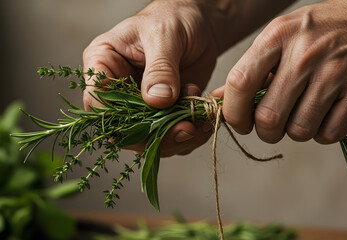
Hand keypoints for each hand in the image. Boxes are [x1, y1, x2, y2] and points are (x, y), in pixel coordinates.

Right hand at [83, 0, 218, 156]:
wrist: (200, 25)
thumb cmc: (174, 18)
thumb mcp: (165, 36)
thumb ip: (160, 68)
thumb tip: (156, 100)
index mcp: (104, 64)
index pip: (97, 101)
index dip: (119, 118)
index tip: (151, 120)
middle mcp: (118, 89)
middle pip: (123, 128)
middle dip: (155, 135)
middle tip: (186, 128)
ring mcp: (141, 104)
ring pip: (148, 138)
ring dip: (176, 138)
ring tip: (199, 122)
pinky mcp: (164, 112)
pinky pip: (170, 135)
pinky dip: (189, 135)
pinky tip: (203, 120)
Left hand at [222, 0, 346, 143]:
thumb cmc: (324, 29)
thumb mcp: (284, 34)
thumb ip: (252, 67)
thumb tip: (219, 97)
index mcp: (278, 36)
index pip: (240, 83)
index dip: (233, 113)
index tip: (240, 122)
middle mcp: (305, 54)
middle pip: (268, 117)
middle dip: (266, 131)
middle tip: (272, 126)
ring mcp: (335, 74)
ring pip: (299, 131)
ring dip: (297, 131)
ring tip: (303, 115)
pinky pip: (329, 134)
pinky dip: (323, 133)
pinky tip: (326, 116)